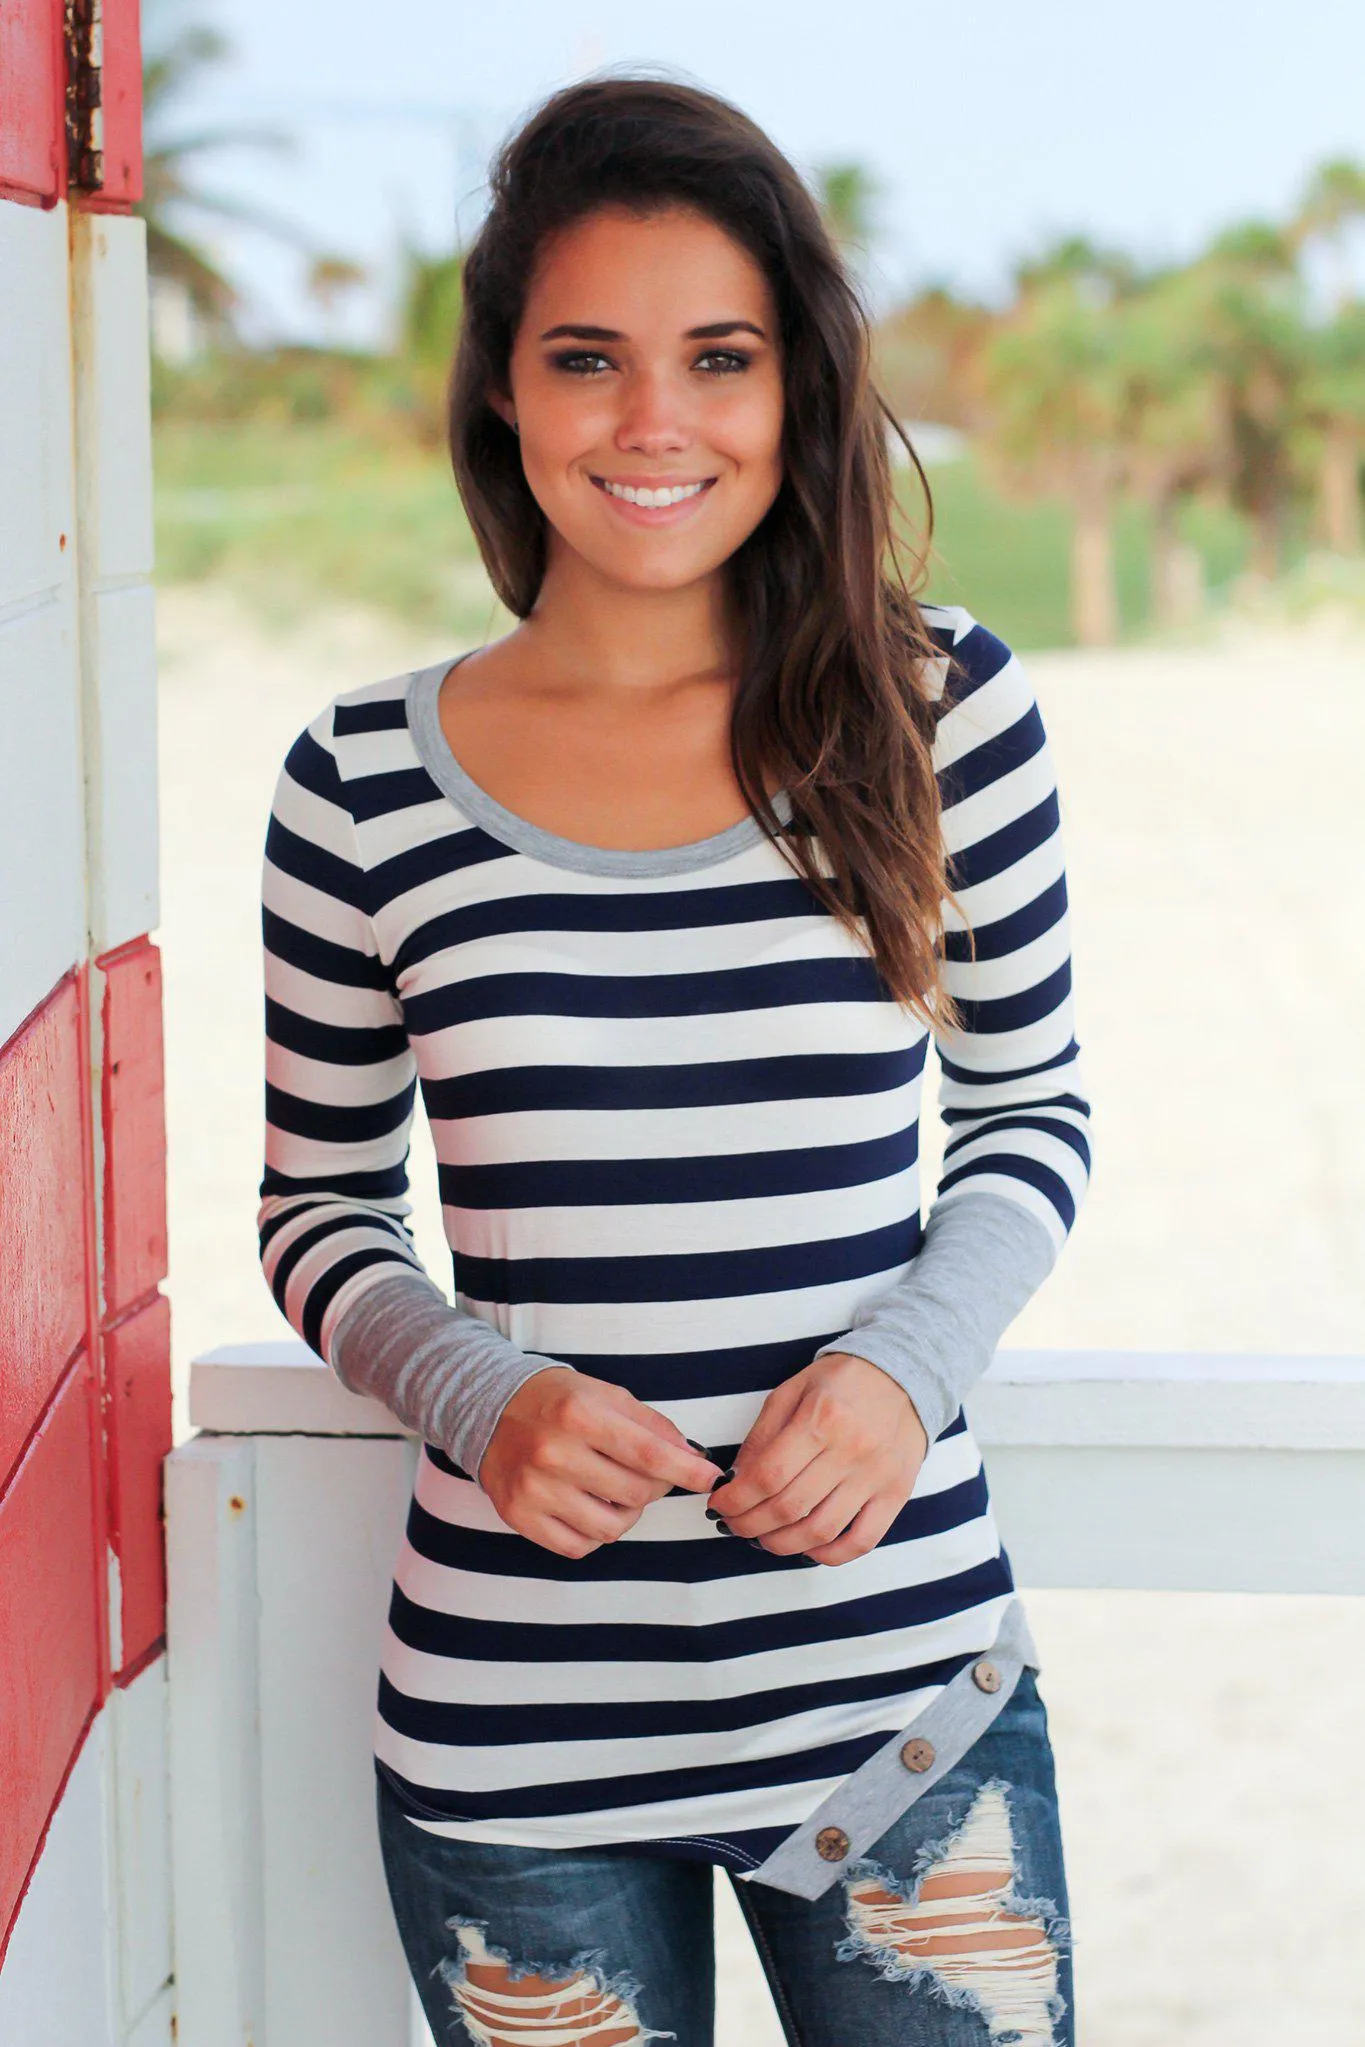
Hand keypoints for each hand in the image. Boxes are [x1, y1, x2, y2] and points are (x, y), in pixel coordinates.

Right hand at [479, 1367, 722, 1557]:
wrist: (490, 1409)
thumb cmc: (559, 1401)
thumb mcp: (607, 1395)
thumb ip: (652, 1426)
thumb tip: (693, 1459)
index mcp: (580, 1415)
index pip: (649, 1454)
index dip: (687, 1471)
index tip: (710, 1479)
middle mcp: (554, 1453)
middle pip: (635, 1493)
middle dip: (654, 1487)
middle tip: (646, 1474)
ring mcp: (534, 1489)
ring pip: (612, 1527)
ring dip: (627, 1514)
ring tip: (615, 1491)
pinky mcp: (519, 1516)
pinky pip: (579, 1547)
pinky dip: (595, 1534)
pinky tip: (590, 1508)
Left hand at [708, 1353, 929, 1564]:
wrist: (902, 1374)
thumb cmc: (840, 1382)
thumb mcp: (791, 1391)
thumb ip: (762, 1436)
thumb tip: (737, 1481)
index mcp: (822, 1418)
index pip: (768, 1476)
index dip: (736, 1499)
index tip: (719, 1505)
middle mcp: (852, 1449)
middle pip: (790, 1507)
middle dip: (750, 1524)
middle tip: (733, 1525)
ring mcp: (877, 1475)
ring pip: (821, 1531)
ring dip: (782, 1544)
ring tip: (762, 1538)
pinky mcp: (896, 1494)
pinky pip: (862, 1541)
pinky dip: (829, 1555)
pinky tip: (807, 1548)